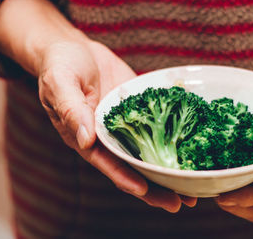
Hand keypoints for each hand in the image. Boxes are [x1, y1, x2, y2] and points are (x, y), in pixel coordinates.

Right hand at [38, 40, 195, 211]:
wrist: (73, 48)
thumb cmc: (60, 65)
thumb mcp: (60, 83)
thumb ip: (71, 110)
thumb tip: (85, 139)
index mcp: (87, 137)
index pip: (108, 164)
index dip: (126, 179)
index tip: (146, 191)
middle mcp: (109, 137)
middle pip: (134, 167)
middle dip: (155, 188)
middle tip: (181, 203)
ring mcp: (127, 125)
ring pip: (148, 153)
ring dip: (168, 170)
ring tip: (192, 186)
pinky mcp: (139, 111)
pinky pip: (157, 127)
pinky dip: (172, 140)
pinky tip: (191, 149)